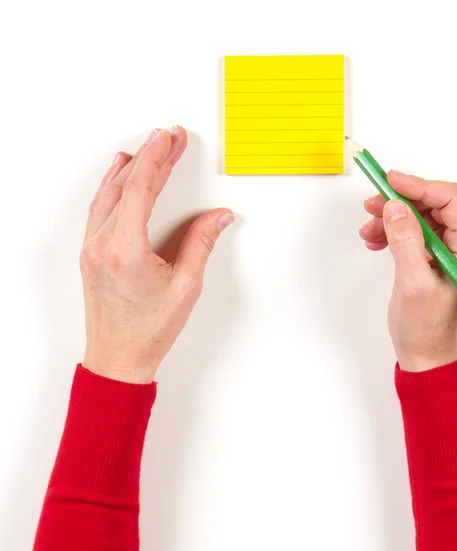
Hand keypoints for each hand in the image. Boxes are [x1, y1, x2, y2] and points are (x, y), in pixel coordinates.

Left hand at [80, 127, 233, 382]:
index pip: (142, 189)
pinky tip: (118, 177)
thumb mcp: (186, 287)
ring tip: (147, 148)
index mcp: (125, 249)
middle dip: (150, 157)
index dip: (159, 159)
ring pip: (108, 195)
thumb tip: (218, 216)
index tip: (170, 138)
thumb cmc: (149, 330)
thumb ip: (201, 244)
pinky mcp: (90, 254)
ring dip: (129, 169)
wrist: (119, 358)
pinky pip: (99, 209)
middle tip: (169, 138)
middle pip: (125, 186)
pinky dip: (111, 187)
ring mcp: (92, 248)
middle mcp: (102, 244)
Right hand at [359, 171, 456, 371]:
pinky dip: (393, 231)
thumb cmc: (426, 329)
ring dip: (393, 217)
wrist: (425, 356)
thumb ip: (405, 242)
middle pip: (436, 204)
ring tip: (368, 230)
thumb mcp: (413, 285)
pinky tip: (375, 240)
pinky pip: (415, 231)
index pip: (452, 200)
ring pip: (422, 216)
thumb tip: (394, 206)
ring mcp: (452, 251)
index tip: (389, 182)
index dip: (420, 186)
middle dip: (402, 202)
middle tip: (371, 206)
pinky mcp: (436, 257)